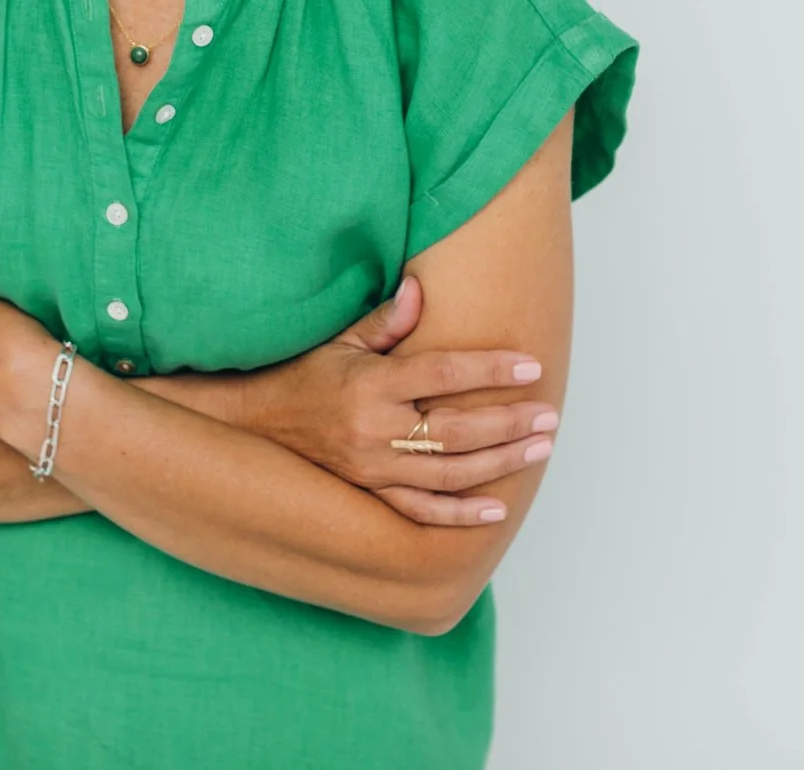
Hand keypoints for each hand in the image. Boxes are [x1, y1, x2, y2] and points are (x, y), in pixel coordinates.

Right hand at [248, 274, 559, 526]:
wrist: (254, 424)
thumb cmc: (304, 374)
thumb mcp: (340, 340)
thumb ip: (385, 320)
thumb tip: (419, 289)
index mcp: (370, 384)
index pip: (443, 375)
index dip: (490, 370)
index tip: (531, 365)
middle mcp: (373, 429)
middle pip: (456, 429)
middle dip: (509, 422)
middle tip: (549, 415)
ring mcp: (372, 468)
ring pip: (449, 472)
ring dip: (499, 462)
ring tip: (539, 448)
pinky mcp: (370, 492)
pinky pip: (420, 510)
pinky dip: (459, 514)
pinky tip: (496, 510)